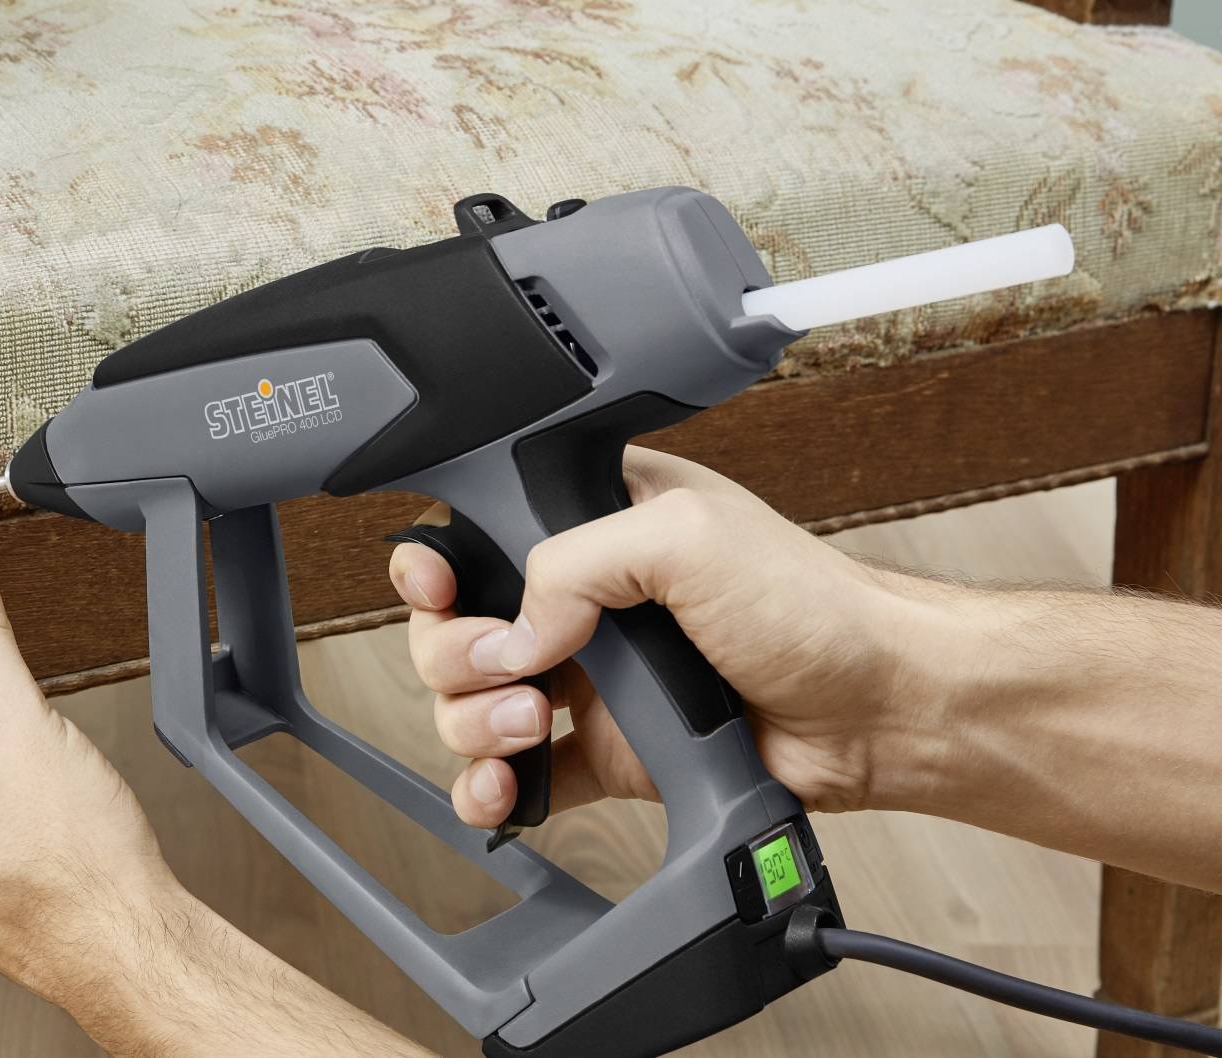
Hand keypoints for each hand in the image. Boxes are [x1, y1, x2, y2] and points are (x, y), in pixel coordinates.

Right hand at [389, 447, 945, 827]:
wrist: (881, 711)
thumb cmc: (813, 605)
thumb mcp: (688, 536)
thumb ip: (578, 561)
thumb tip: (512, 631)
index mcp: (594, 520)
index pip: (475, 532)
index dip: (435, 566)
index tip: (438, 592)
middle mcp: (582, 599)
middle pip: (457, 628)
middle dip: (455, 655)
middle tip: (506, 668)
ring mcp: (589, 679)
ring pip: (473, 705)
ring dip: (474, 723)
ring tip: (530, 725)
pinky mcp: (606, 752)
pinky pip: (520, 775)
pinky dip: (495, 789)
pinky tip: (503, 791)